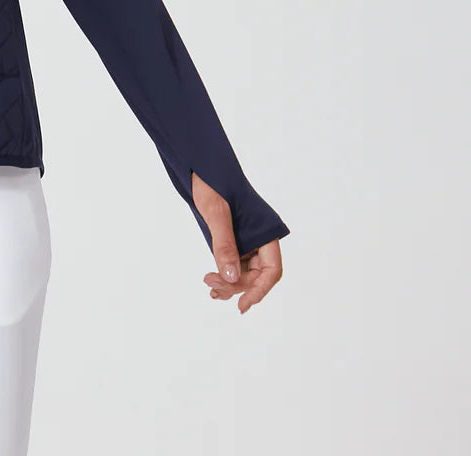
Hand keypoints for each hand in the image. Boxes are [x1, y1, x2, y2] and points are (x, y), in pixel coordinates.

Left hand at [191, 171, 283, 313]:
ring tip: (210, 287)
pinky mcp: (233, 237)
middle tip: (213, 287)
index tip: (243, 304)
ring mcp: (246, 238)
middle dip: (237, 286)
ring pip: (244, 271)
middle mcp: (259, 237)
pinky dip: (224, 274)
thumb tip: (232, 279)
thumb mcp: (216, 214)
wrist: (198, 164)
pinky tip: (213, 282)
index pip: (272, 270)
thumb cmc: (211, 182)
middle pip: (257, 274)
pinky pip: (234, 262)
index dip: (259, 290)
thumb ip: (225, 246)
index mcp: (266, 231)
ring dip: (230, 283)